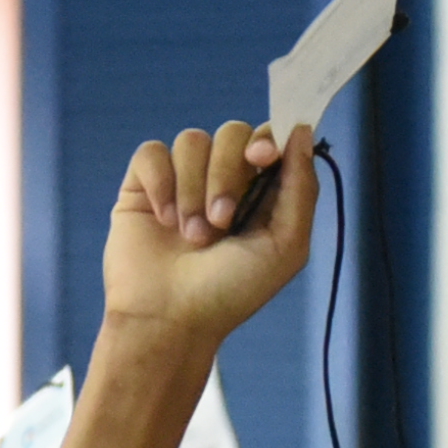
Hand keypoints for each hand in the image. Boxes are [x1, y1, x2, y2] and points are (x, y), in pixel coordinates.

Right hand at [104, 121, 315, 348]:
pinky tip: (163, 219)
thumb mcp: (285, 247)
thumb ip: (301, 188)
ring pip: (192, 141)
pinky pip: (153, 152)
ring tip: (191, 235)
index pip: (269, 140)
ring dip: (193, 189)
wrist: (170, 317)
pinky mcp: (144, 184)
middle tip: (221, 221)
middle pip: (232, 134)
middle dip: (227, 175)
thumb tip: (303, 130)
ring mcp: (183, 179)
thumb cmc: (231, 291)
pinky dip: (161, 183)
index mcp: (262, 191)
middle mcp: (223, 179)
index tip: (262, 158)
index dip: (267, 139)